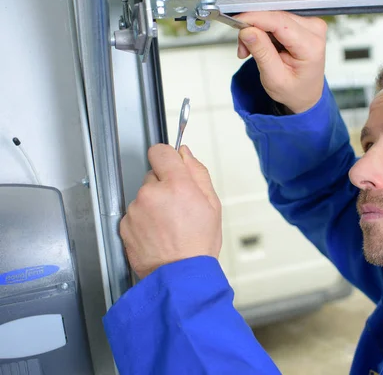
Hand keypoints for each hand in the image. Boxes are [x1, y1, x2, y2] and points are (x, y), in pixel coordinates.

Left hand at [119, 144, 221, 278]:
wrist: (179, 276)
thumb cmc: (198, 246)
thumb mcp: (213, 205)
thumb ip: (198, 173)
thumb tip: (185, 154)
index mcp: (176, 185)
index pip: (160, 151)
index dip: (167, 158)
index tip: (171, 166)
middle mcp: (152, 194)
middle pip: (153, 176)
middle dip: (164, 187)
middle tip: (178, 208)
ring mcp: (135, 210)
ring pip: (143, 196)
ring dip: (153, 205)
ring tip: (169, 226)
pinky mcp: (124, 225)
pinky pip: (134, 213)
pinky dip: (143, 221)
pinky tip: (158, 234)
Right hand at [235, 11, 327, 113]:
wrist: (305, 95)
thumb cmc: (294, 90)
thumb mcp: (274, 78)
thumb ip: (261, 52)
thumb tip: (247, 30)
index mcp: (311, 46)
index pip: (279, 22)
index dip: (255, 18)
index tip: (236, 22)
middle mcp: (315, 31)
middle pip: (275, 18)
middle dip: (253, 30)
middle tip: (243, 49)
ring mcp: (311, 25)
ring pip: (274, 17)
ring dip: (258, 32)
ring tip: (252, 51)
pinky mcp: (304, 24)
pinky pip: (277, 20)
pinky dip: (264, 31)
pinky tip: (262, 45)